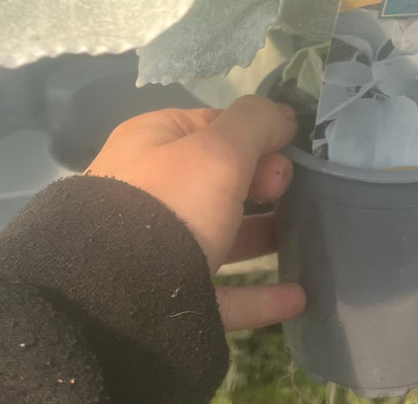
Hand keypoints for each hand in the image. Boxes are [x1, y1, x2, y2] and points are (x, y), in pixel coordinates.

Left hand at [85, 97, 304, 331]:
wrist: (114, 301)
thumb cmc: (171, 204)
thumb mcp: (219, 150)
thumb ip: (256, 123)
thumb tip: (284, 116)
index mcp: (152, 144)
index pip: (214, 125)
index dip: (257, 135)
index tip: (286, 154)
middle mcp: (150, 191)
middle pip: (220, 179)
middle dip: (263, 181)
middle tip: (283, 192)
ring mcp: (156, 248)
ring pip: (221, 234)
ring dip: (264, 234)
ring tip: (304, 238)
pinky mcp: (166, 300)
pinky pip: (221, 293)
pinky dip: (259, 295)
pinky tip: (296, 297)